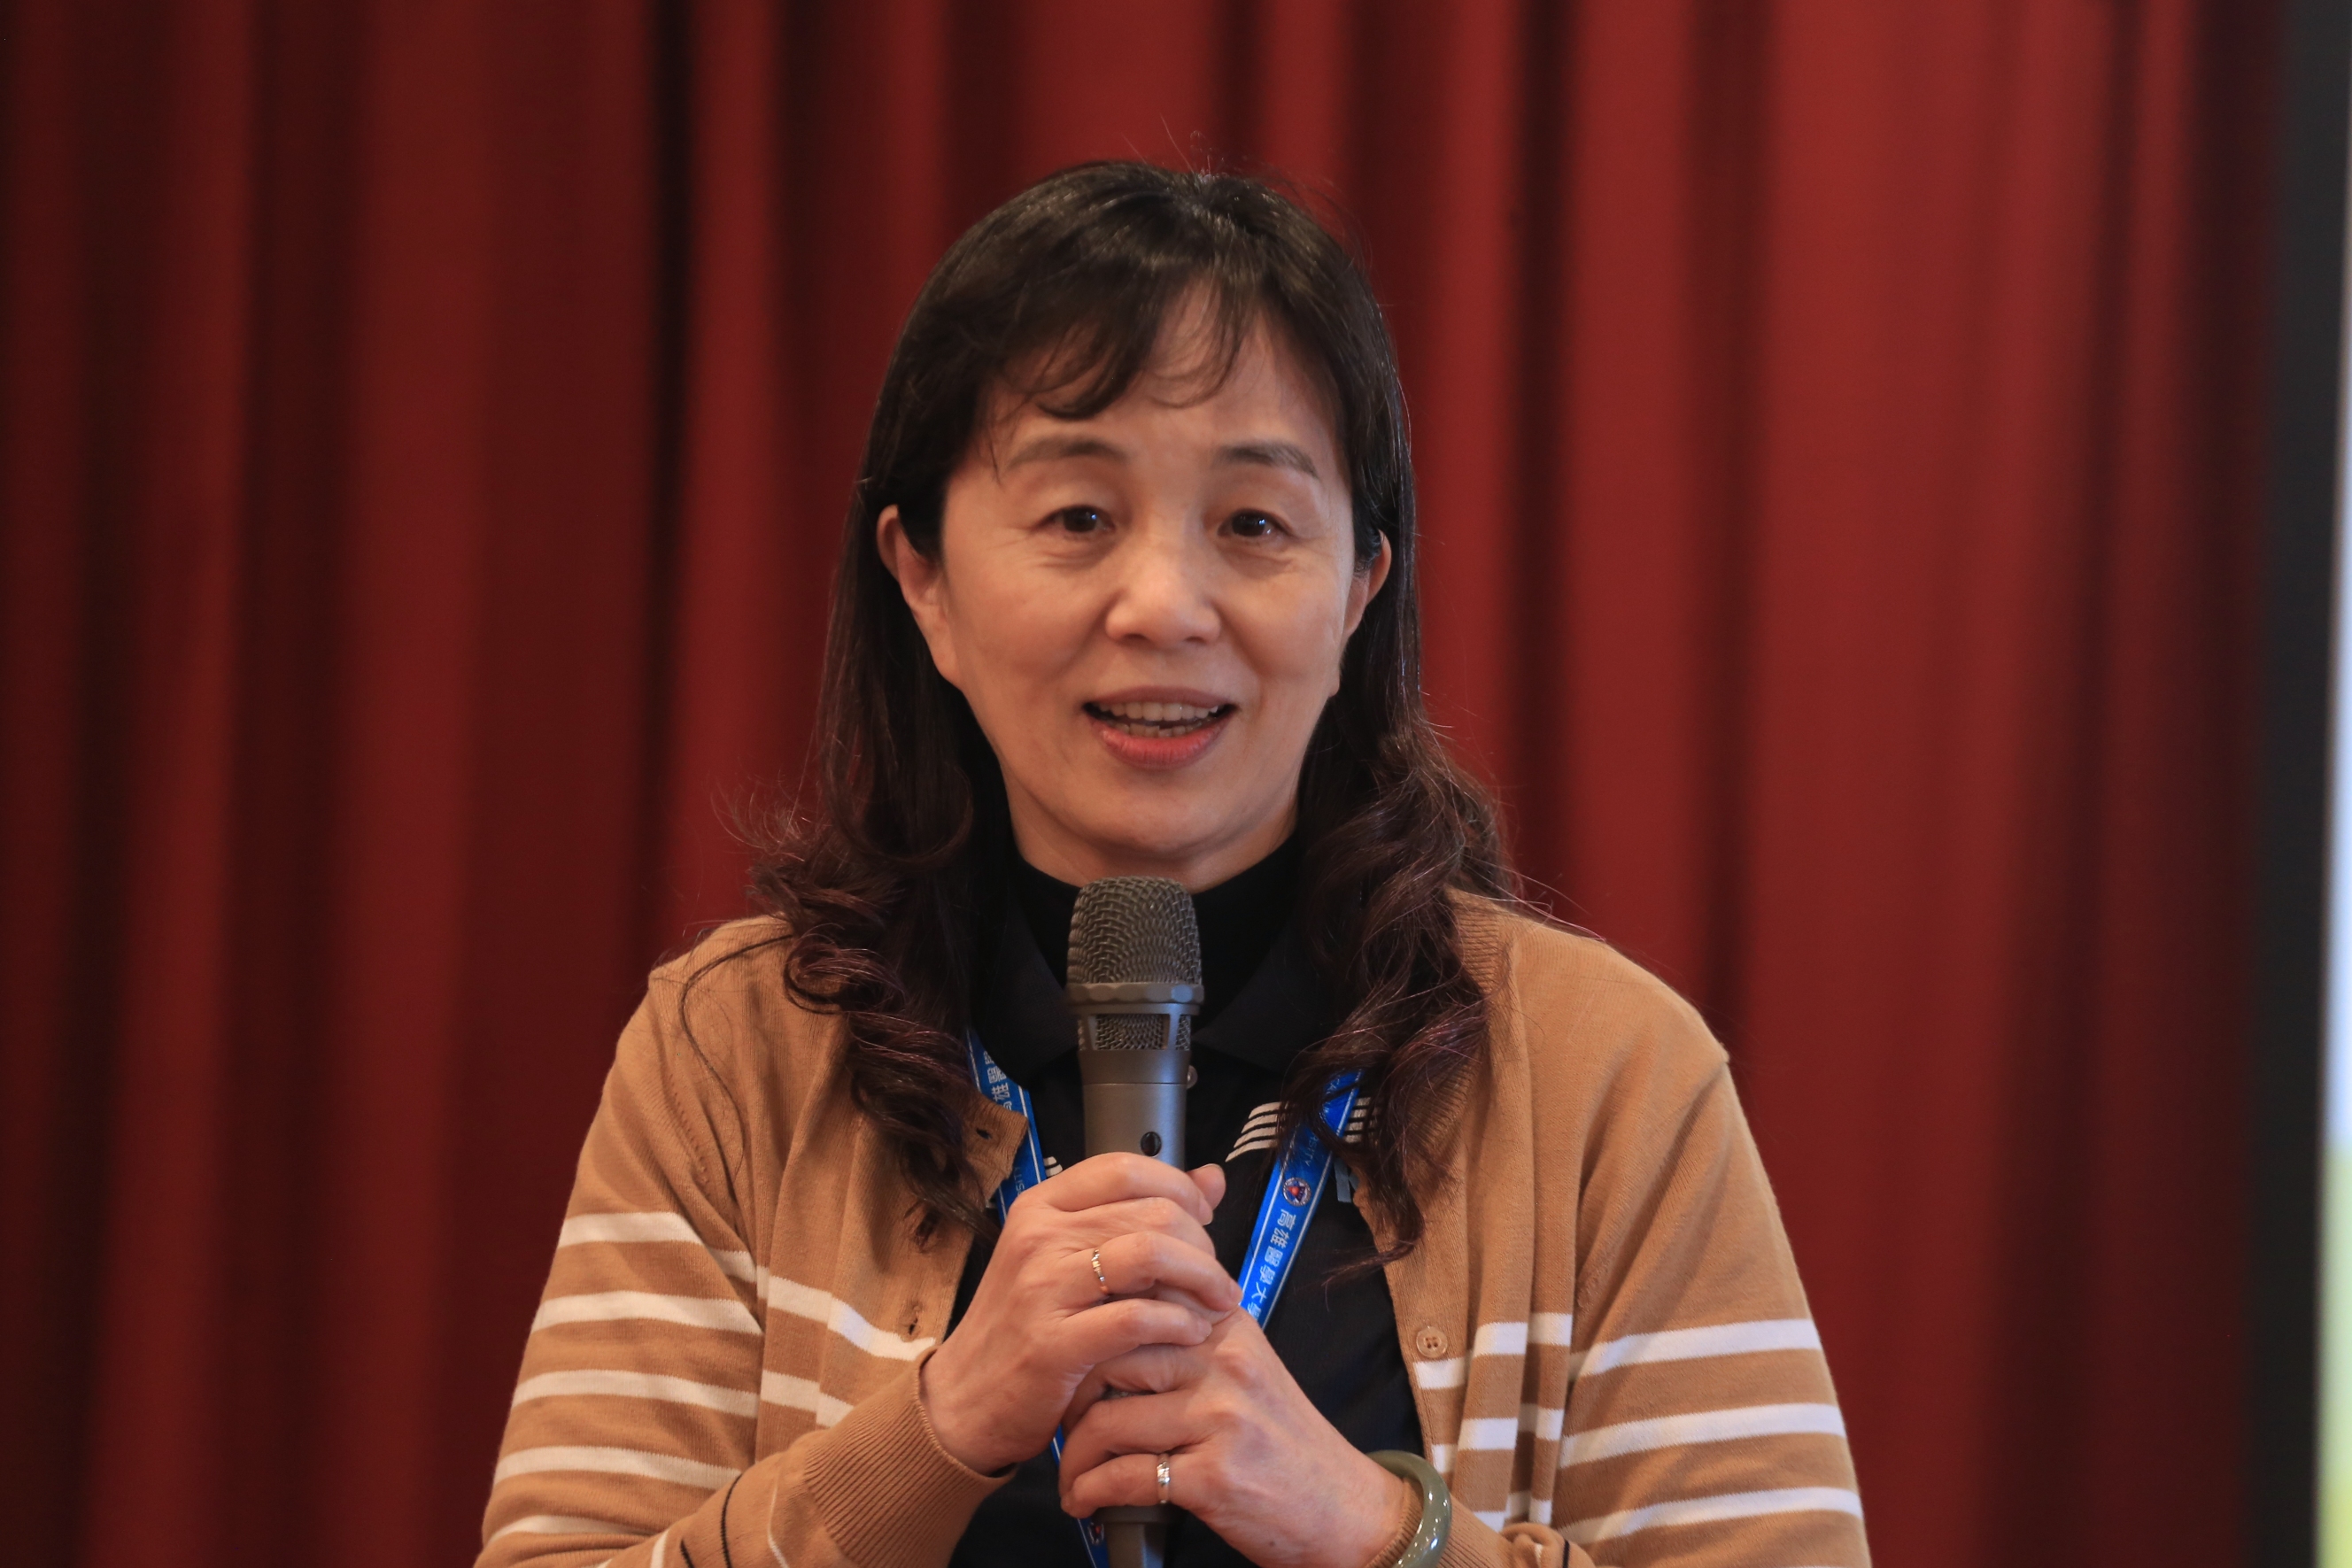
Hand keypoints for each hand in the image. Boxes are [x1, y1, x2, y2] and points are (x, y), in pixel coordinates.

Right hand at [922, 1154, 1237, 1473]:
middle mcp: (1038, 1236)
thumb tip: (1212, 1178)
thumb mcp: (1071, 1260)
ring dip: (1201, 1279)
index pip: (1127, 1167)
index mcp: (1041, 1206)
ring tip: (1219, 1304)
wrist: (966, 1402)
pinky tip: (1193, 1334)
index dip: (1180, 1188)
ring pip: (1150, 1254)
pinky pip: (1136, 1318)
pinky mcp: (1054, 1344)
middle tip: (1215, 1277)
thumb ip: (1139, 1217)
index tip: (1205, 1219)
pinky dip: (1179, 1324)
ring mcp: (1042, 1288)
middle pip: (1151, 1211)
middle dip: (1202, 1244)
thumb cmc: (1027, 1327)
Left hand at [1057, 1308, 1414, 1567]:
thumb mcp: (1245, 1371)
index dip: (1089, 1333)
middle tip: (1061, 1421)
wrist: (1342, 1507)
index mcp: (1227, 1327)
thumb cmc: (1281, 1441)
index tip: (1071, 1365)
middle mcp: (1224, 1363)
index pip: (1136, 1301)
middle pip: (1109, 1355)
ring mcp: (1221, 1419)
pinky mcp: (1215, 1476)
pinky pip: (1125, 1476)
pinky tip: (1086, 1499)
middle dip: (1069, 1395)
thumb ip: (1190, 1340)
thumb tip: (1111, 1323)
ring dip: (1073, 1455)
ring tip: (1071, 1474)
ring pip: (1107, 1420)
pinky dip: (1090, 1491)